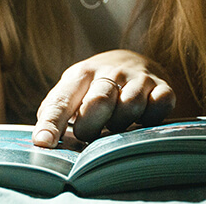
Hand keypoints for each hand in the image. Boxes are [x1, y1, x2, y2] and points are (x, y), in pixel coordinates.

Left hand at [32, 50, 175, 147]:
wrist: (132, 62)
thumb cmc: (94, 87)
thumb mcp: (72, 92)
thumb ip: (56, 112)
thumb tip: (42, 140)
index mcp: (81, 75)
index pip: (62, 100)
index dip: (51, 123)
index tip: (42, 143)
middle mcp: (110, 72)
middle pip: (99, 101)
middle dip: (90, 125)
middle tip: (87, 135)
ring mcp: (138, 78)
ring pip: (131, 105)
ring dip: (121, 123)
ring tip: (115, 124)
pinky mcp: (163, 87)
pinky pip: (159, 106)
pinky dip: (151, 118)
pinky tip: (143, 120)